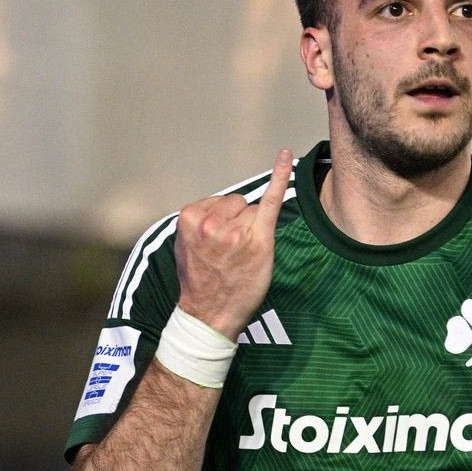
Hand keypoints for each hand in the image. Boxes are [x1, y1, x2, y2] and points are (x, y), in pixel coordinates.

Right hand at [174, 149, 292, 339]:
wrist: (209, 314)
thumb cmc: (201, 281)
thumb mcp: (187, 245)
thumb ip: (199, 223)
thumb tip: (219, 207)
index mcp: (188, 218)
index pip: (218, 203)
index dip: (222, 223)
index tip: (216, 246)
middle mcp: (211, 221)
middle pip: (236, 203)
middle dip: (237, 223)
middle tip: (230, 253)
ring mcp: (235, 229)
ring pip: (251, 210)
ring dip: (251, 229)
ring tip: (239, 256)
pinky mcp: (258, 237)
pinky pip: (270, 199)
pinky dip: (279, 176)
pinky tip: (285, 156)